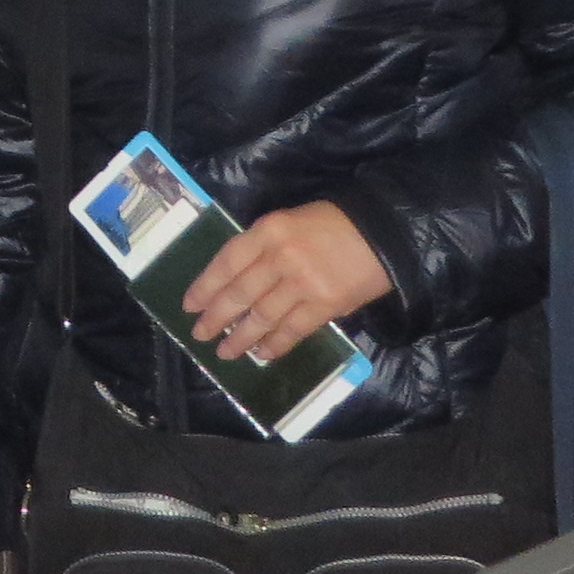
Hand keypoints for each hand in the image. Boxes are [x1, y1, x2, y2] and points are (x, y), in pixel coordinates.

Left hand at [182, 202, 391, 361]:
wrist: (384, 232)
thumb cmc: (335, 224)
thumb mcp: (291, 221)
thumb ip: (264, 246)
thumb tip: (238, 281)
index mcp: (269, 230)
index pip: (227, 261)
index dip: (205, 286)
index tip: (189, 305)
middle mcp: (281, 256)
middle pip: (239, 293)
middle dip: (216, 317)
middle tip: (199, 334)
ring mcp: (303, 282)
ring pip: (262, 316)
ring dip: (240, 337)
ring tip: (225, 351)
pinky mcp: (325, 304)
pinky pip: (292, 330)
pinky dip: (275, 344)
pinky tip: (262, 353)